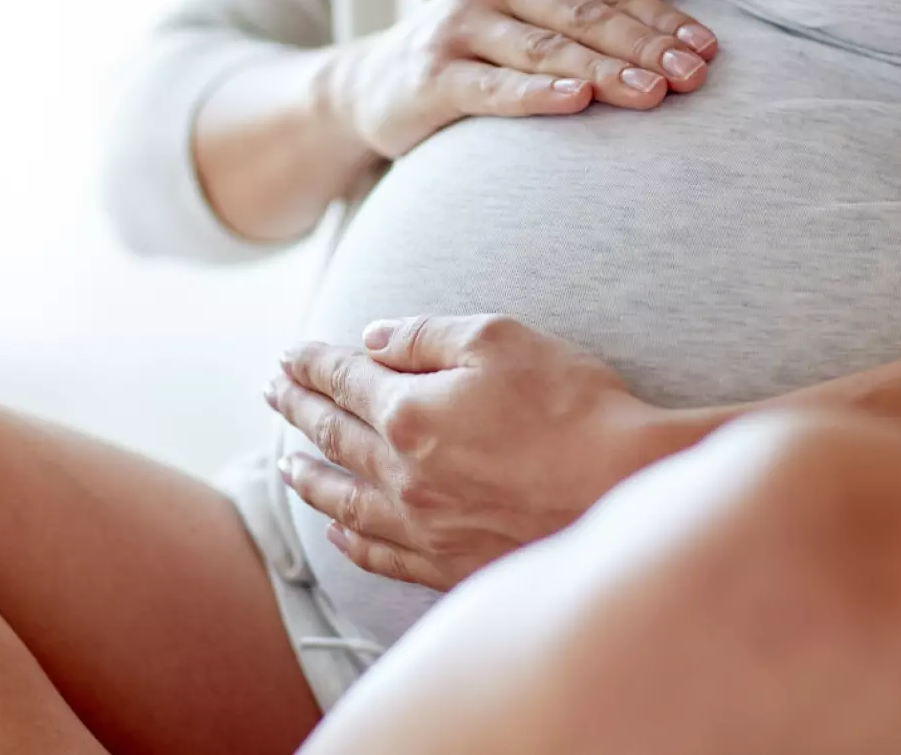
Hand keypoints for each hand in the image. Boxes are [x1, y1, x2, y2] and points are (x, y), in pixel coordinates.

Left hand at [265, 314, 671, 589]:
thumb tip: (371, 340)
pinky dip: (350, 541)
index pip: (344, 380)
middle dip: (298, 408)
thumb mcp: (499, 339)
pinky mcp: (450, 564)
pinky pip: (380, 554)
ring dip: (309, 477)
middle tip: (272, 393)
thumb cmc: (573, 404)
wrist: (628, 487)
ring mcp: (424, 525)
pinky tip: (337, 532)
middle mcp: (403, 474)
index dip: (312, 363)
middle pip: (334, 436)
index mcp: (409, 412)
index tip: (289, 355)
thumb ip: (426, 336)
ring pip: (344, 501)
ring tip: (285, 465)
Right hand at [323, 0, 718, 158]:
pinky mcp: (432, 75)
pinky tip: (577, 100)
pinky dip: (537, 93)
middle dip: (645, 48)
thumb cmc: (475, 45)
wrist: (376, 84)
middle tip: (694, 76)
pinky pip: (493, 87)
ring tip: (653, 93)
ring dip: (605, 71)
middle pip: (584, 16)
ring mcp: (459, 26)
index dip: (662, 20)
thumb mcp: (534, 6)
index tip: (707, 50)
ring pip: (546, 49)